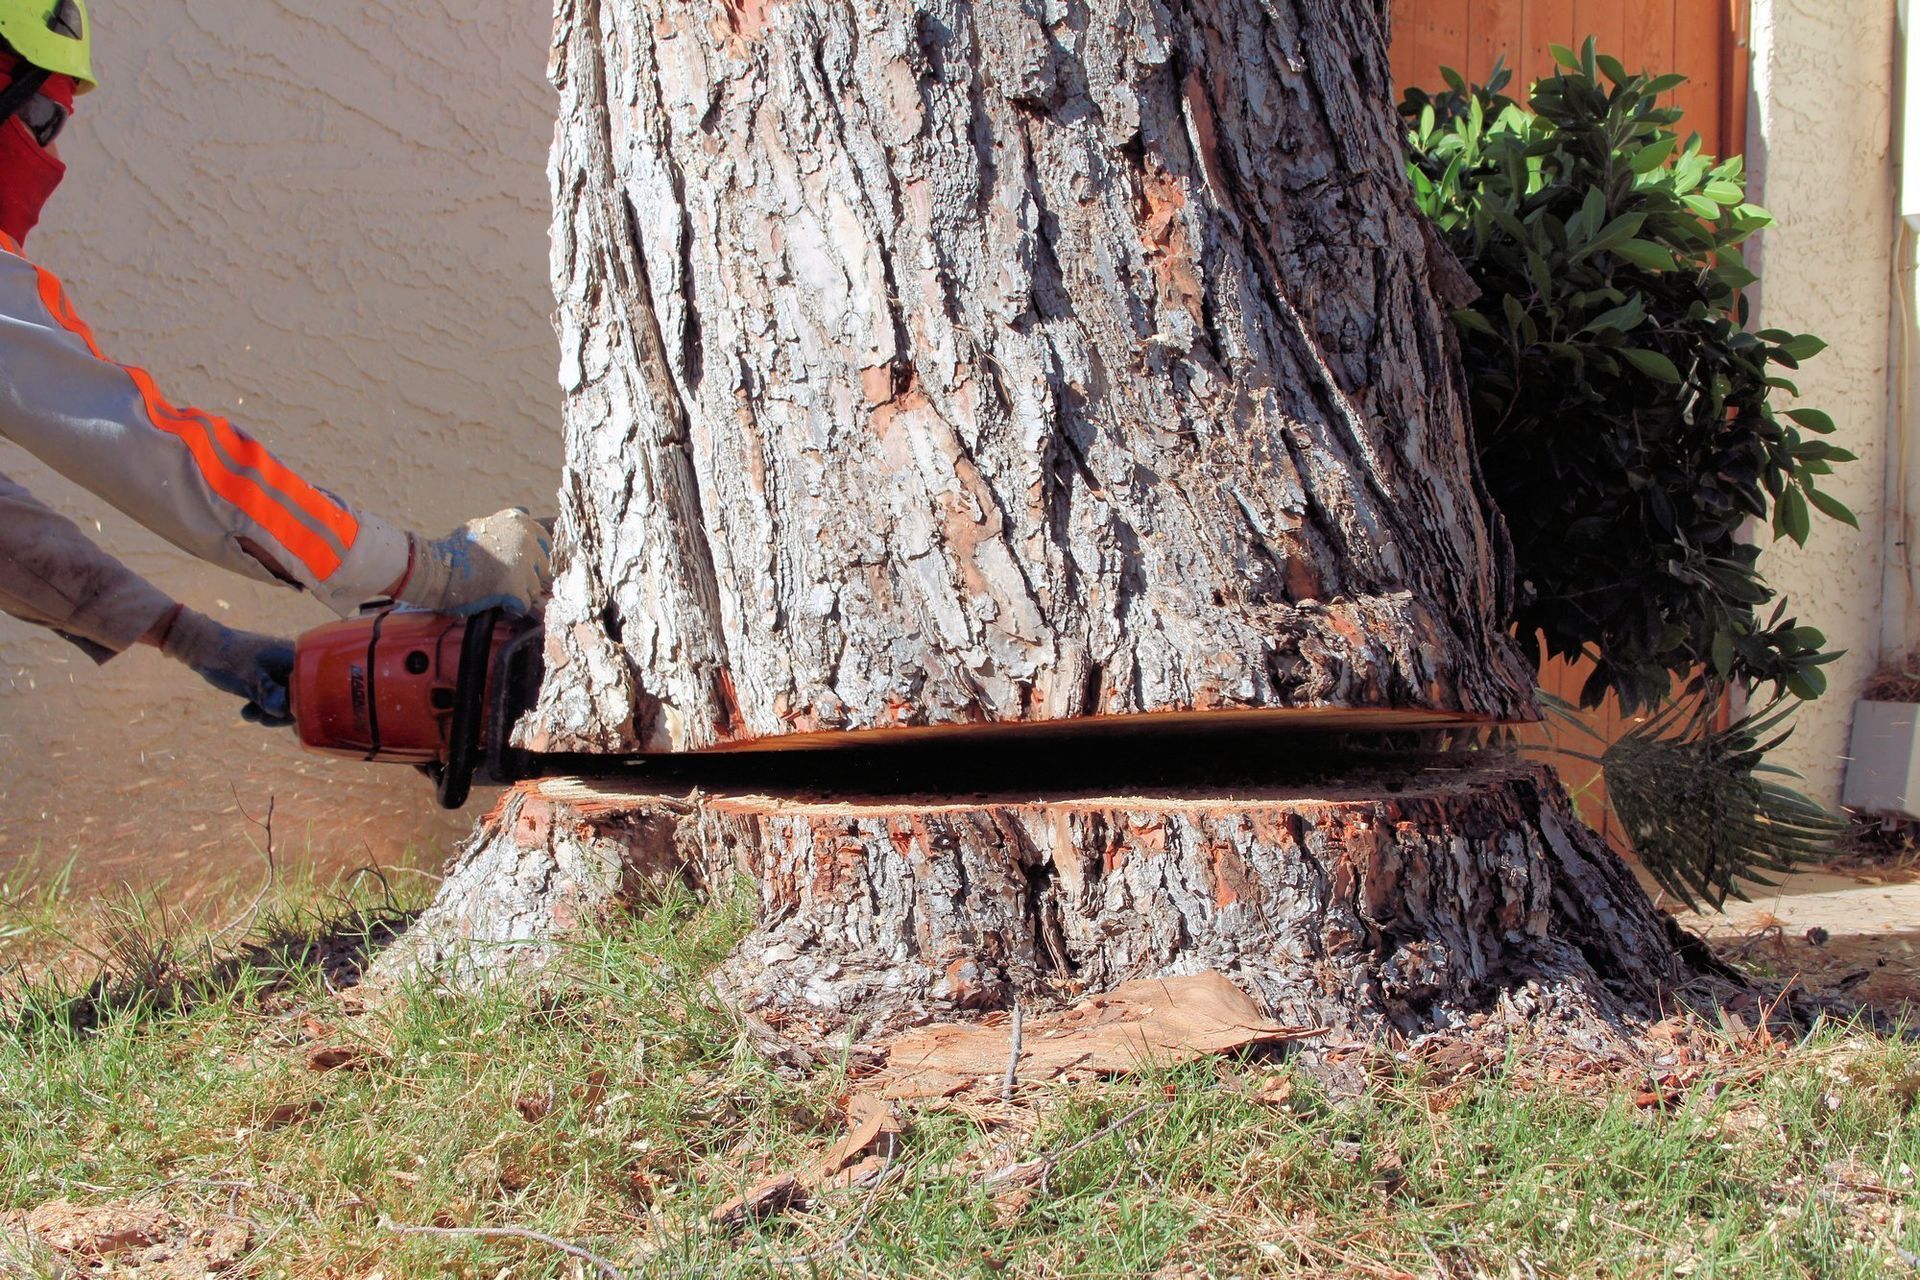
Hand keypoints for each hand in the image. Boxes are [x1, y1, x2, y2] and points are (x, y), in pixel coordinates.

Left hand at [157, 607, 295, 725]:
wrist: (202, 645)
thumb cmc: (228, 659)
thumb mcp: (249, 680)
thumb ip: (271, 696)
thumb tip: (289, 713)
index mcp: (297, 658)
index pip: (312, 689)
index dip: (301, 707)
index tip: (280, 716)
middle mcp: (295, 663)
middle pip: (301, 696)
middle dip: (282, 712)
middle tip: (261, 718)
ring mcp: (283, 669)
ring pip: (287, 699)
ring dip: (270, 712)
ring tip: (249, 714)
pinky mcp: (271, 675)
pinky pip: (276, 696)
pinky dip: (264, 705)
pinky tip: (248, 711)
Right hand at [396, 508, 552, 615]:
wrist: (435, 568)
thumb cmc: (456, 549)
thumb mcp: (483, 524)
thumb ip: (509, 524)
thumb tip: (526, 510)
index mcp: (520, 522)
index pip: (546, 544)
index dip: (534, 559)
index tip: (518, 566)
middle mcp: (525, 539)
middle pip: (543, 569)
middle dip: (528, 578)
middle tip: (503, 580)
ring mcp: (522, 563)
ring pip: (535, 589)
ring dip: (519, 594)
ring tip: (496, 590)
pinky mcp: (514, 586)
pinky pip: (525, 604)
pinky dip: (512, 608)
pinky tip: (497, 602)